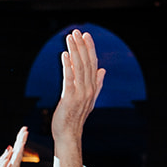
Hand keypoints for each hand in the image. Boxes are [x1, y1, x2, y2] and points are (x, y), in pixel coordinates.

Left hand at [50, 29, 104, 166]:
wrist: (68, 135)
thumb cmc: (74, 118)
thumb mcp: (88, 99)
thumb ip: (96, 84)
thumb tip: (102, 70)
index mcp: (92, 88)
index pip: (92, 64)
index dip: (89, 49)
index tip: (85, 35)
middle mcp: (88, 89)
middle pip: (86, 63)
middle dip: (81, 46)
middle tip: (77, 32)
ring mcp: (80, 94)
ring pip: (79, 68)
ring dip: (75, 52)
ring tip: (70, 38)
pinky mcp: (70, 98)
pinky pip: (69, 79)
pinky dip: (67, 66)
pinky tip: (64, 55)